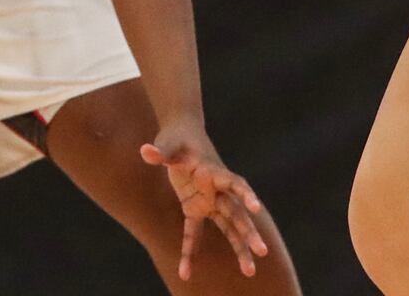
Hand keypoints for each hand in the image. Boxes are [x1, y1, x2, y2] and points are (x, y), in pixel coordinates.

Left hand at [141, 122, 269, 280]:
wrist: (181, 135)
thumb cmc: (177, 138)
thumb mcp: (168, 143)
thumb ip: (160, 151)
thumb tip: (145, 151)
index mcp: (213, 171)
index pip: (234, 183)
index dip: (245, 194)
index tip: (256, 208)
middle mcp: (216, 189)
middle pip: (236, 213)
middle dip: (249, 232)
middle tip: (262, 252)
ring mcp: (208, 201)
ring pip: (228, 227)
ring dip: (239, 248)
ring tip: (250, 271)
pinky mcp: (194, 208)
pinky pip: (193, 233)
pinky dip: (188, 252)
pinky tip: (185, 273)